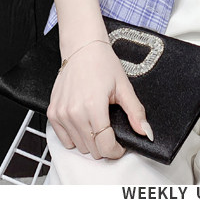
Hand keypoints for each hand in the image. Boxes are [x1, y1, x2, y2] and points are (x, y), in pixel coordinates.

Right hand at [46, 41, 152, 159]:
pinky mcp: (52, 112)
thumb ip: (136, 112)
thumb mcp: (124, 87)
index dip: (116, 150)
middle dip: (105, 146)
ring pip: (78, 147)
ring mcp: (61, 113)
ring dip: (90, 142)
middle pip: (92, 149)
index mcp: (93, 107)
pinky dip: (75, 137)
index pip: (105, 145)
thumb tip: (146, 132)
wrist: (82, 48)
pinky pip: (64, 139)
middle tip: (111, 132)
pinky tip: (84, 124)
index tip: (121, 146)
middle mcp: (74, 113)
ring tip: (98, 125)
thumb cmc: (102, 64)